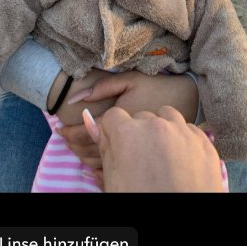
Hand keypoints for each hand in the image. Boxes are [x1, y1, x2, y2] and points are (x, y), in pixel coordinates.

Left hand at [57, 70, 198, 164]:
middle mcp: (126, 138)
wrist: (186, 99)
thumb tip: (78, 99)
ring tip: (76, 145)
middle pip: (89, 149)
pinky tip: (95, 155)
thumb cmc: (156, 86)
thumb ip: (103, 87)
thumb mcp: (130, 79)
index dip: (69, 132)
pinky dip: (99, 163)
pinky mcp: (141, 156)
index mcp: (120, 118)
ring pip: (100, 161)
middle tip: (64, 137)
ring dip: (84, 155)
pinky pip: (114, 166)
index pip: (85, 131)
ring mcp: (134, 150)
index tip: (60, 128)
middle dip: (73, 145)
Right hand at [83, 105, 223, 192]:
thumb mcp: (114, 181)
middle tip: (140, 159)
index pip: (113, 116)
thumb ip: (105, 148)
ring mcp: (183, 132)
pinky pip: (188, 129)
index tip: (117, 145)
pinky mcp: (203, 142)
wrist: (182, 223)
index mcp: (128, 134)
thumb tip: (92, 124)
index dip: (113, 132)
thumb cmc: (143, 201)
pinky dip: (182, 139)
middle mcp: (156, 126)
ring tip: (160, 156)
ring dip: (161, 130)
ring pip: (166, 116)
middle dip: (138, 133)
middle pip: (141, 117)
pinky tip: (179, 160)